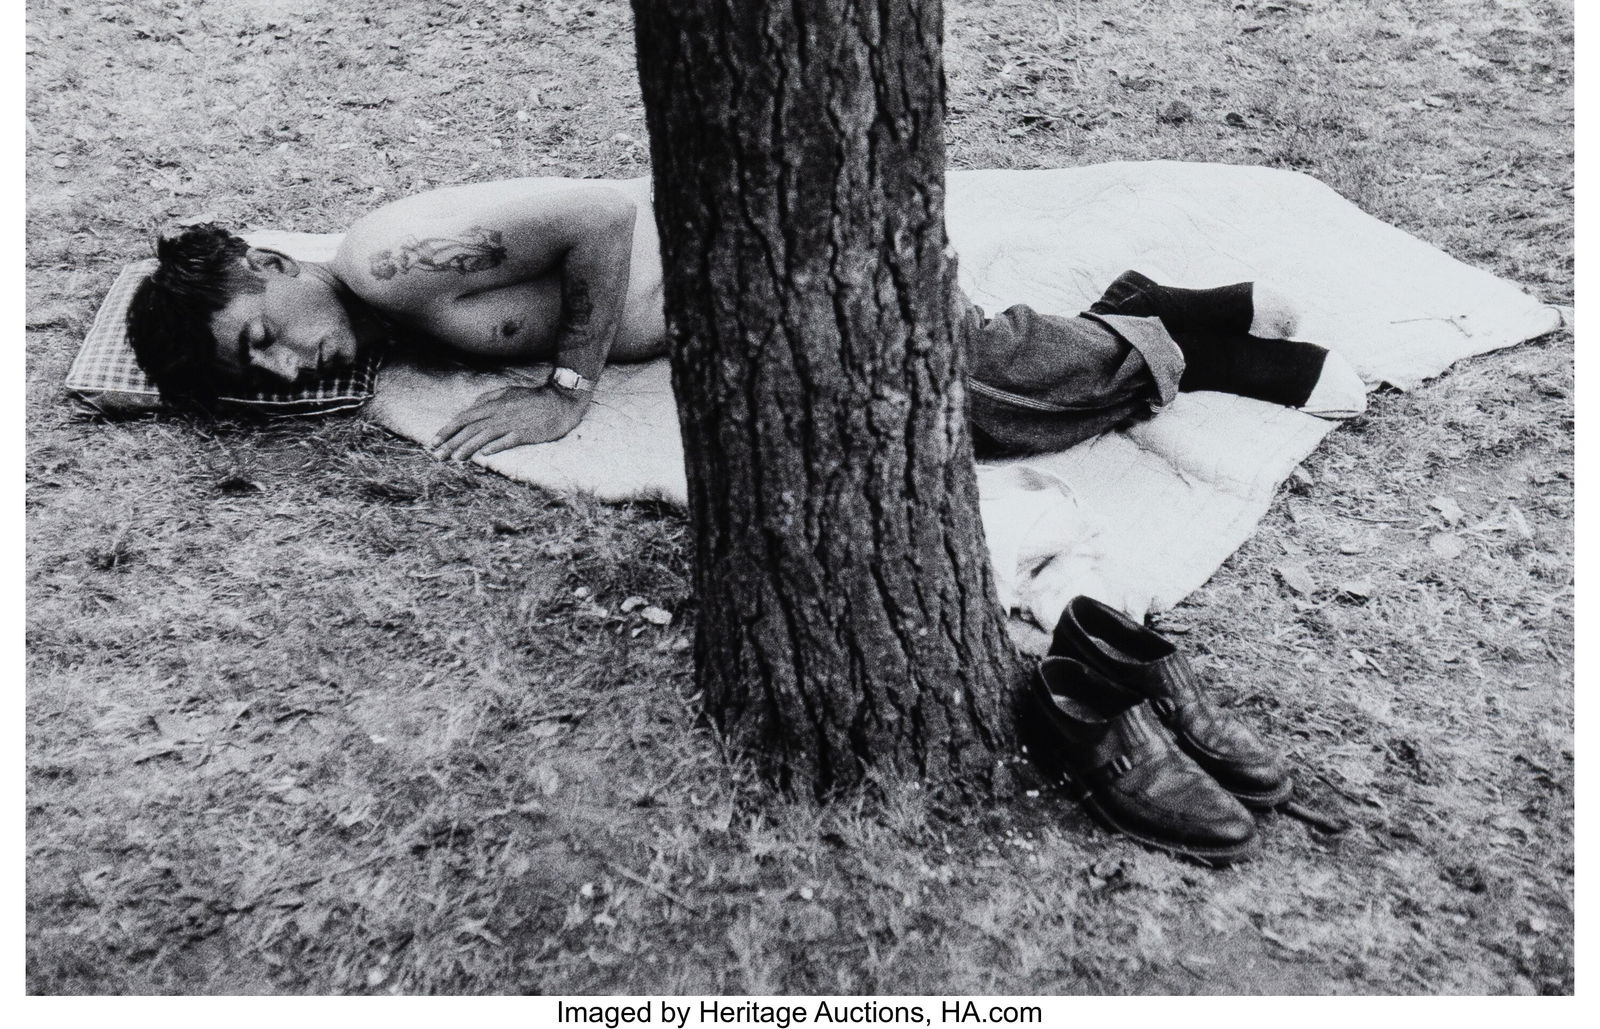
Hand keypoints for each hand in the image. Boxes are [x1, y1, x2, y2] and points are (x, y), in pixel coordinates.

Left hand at [430, 384, 590, 460]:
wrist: (559, 402)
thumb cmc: (532, 399)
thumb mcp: (507, 392)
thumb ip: (488, 399)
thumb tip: (472, 406)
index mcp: (492, 405)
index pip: (463, 418)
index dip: (447, 430)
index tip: (433, 442)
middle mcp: (498, 414)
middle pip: (469, 428)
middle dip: (451, 442)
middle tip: (437, 455)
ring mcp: (511, 423)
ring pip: (484, 436)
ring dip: (468, 447)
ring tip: (455, 458)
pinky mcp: (525, 433)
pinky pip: (507, 440)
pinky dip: (495, 446)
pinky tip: (485, 454)